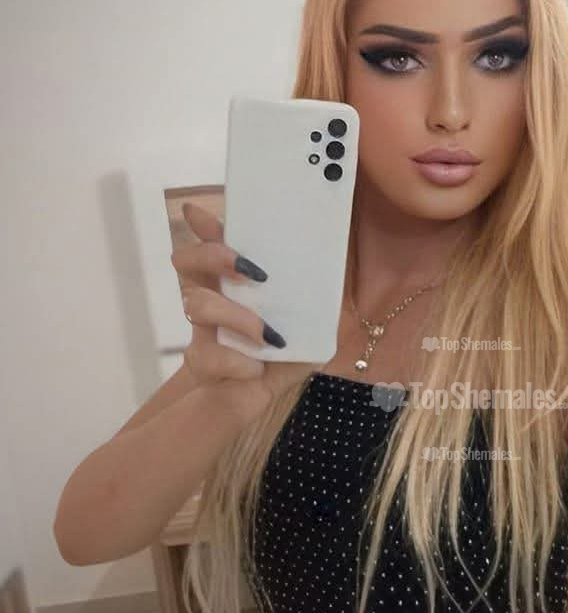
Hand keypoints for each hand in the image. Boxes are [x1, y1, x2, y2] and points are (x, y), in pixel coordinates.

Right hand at [174, 202, 319, 422]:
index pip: (213, 244)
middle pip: (187, 260)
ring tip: (268, 336)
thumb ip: (314, 311)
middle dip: (213, 255)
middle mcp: (212, 298)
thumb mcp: (303, 330)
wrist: (255, 398)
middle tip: (251, 270)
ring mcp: (202, 328)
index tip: (202, 214)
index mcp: (234, 284)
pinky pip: (207, 355)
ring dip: (237, 317)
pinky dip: (237, 362)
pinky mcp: (202, 361)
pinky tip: (255, 369)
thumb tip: (336, 298)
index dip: (206, 226)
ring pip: (198, 305)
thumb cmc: (278, 356)